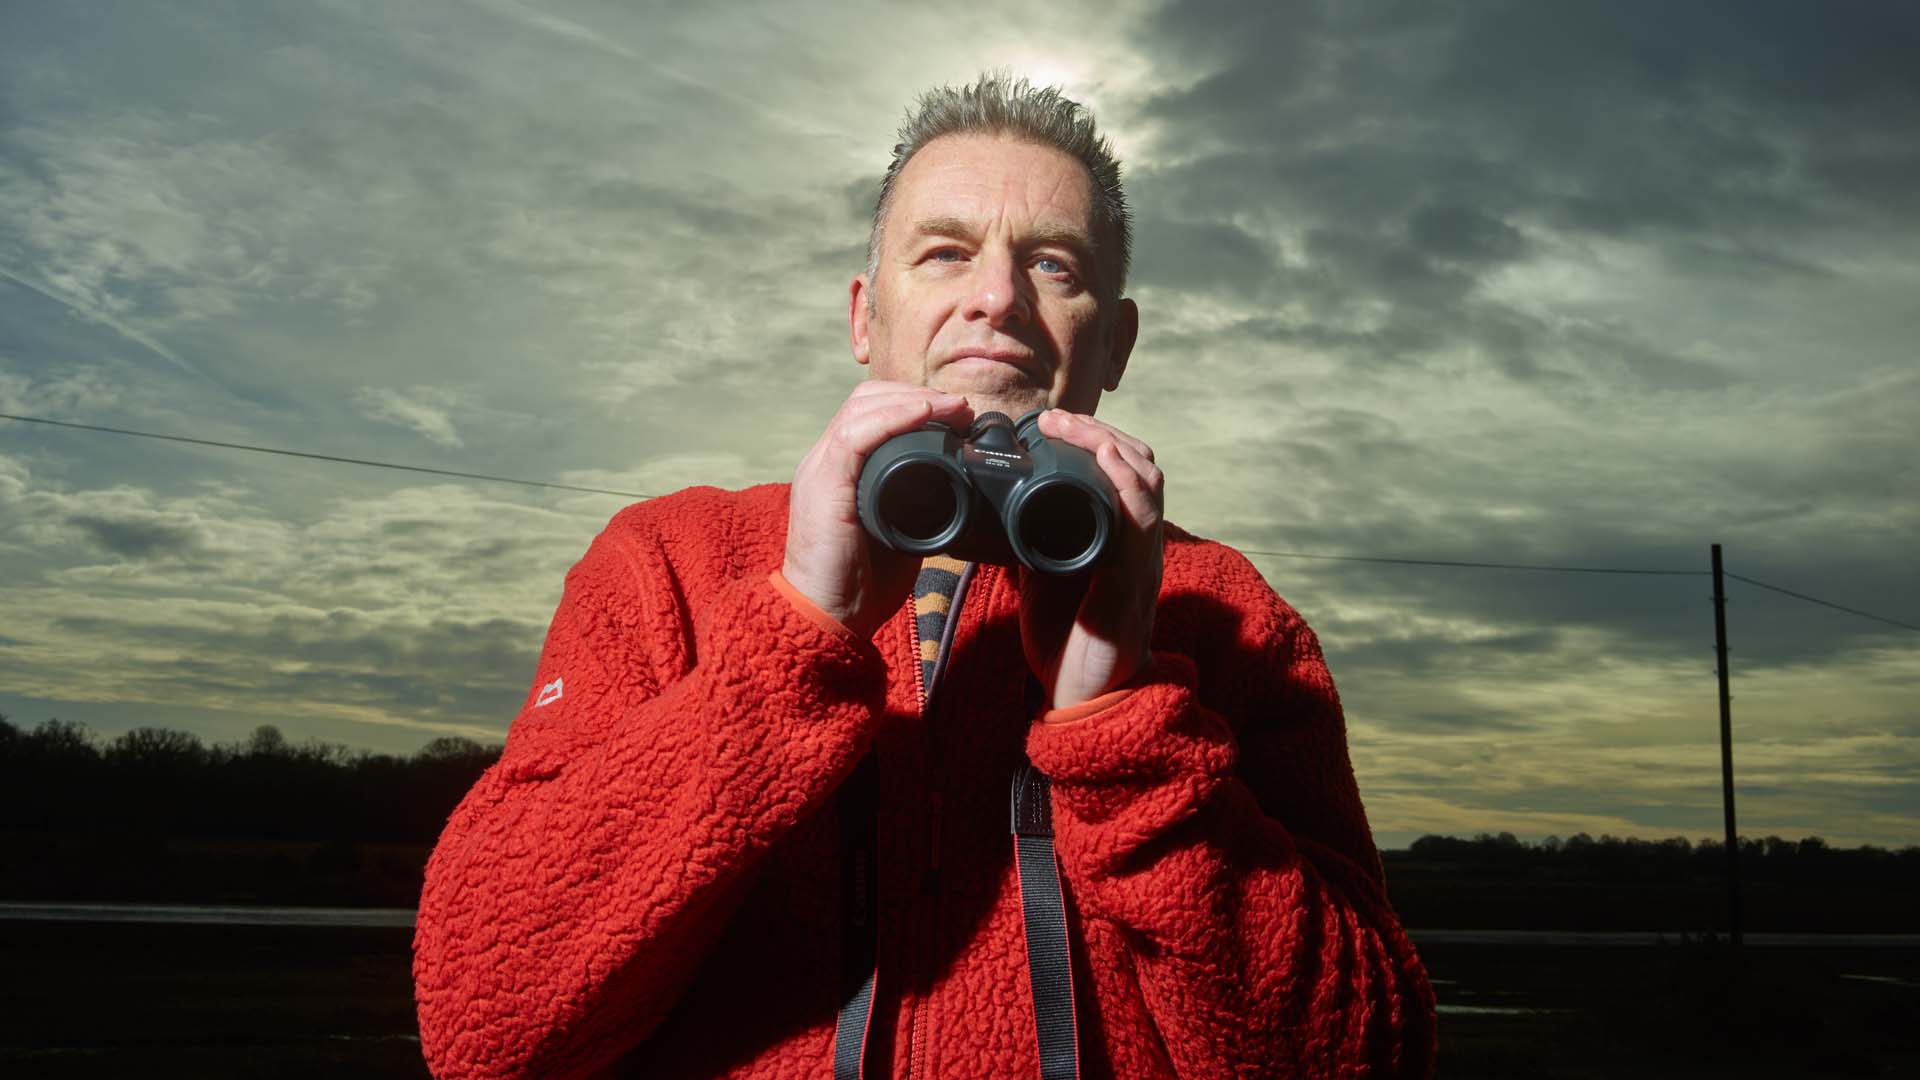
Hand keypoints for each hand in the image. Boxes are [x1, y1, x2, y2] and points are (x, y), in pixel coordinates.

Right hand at [784, 380, 974, 639]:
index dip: (912, 402)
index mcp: (838, 470)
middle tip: (958, 407)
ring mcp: (819, 470)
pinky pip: (855, 435)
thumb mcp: (897, 534)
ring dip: (911, 400)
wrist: (827, 619)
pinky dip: (892, 418)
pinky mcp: (822, 485)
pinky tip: (922, 414)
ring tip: (950, 407)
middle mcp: (823, 461)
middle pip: (865, 399)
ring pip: (860, 407)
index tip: (955, 413)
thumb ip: (916, 507)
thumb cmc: (859, 584)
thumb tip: (956, 492)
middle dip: (915, 393)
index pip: (869, 412)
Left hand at [1018, 409, 1163, 710]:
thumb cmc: (1067, 641)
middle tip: (1056, 418)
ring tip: (1069, 427)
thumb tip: (1000, 511)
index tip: (1053, 423)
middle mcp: (1139, 543)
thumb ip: (1035, 544)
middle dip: (1101, 432)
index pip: (1125, 472)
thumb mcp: (1044, 578)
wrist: (1081, 699)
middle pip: (1141, 464)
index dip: (1097, 440)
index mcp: (1120, 539)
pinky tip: (1103, 461)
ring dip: (1107, 444)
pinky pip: (1140, 520)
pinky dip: (1124, 483)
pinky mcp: (1132, 580)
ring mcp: (1140, 559)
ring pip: (1146, 481)